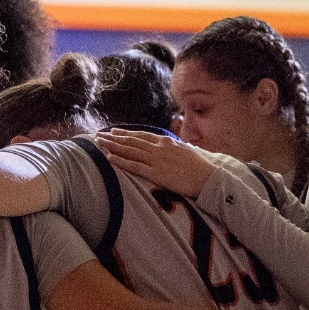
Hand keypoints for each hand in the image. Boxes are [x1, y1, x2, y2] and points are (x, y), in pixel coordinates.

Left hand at [94, 128, 216, 197]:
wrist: (210, 178)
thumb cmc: (201, 167)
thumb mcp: (186, 151)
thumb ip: (174, 148)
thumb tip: (170, 145)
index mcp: (166, 142)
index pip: (142, 135)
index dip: (126, 133)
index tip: (113, 131)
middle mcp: (159, 148)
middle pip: (132, 141)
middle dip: (113, 138)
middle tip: (98, 135)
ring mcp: (157, 160)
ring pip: (130, 150)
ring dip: (112, 146)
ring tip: (99, 143)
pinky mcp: (157, 173)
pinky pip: (134, 166)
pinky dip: (121, 161)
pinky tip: (110, 158)